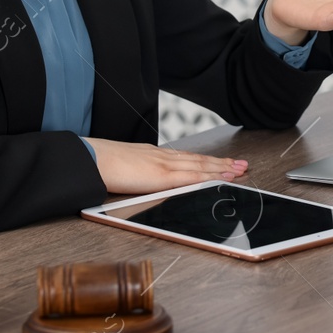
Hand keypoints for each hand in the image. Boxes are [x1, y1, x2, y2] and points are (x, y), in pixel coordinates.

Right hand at [87, 138, 248, 195]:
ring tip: (239, 170)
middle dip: (222, 163)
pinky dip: (210, 176)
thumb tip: (142, 177)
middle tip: (242, 165)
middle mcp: (162, 157)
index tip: (221, 162)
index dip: (206, 161)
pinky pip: (192, 176)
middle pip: (199, 160)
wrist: (90, 159)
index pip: (186, 157)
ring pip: (200, 166)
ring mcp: (164, 165)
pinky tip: (222, 178)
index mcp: (153, 155)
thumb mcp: (123, 166)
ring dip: (221, 168)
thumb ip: (137, 171)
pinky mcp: (162, 175)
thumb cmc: (100, 164)